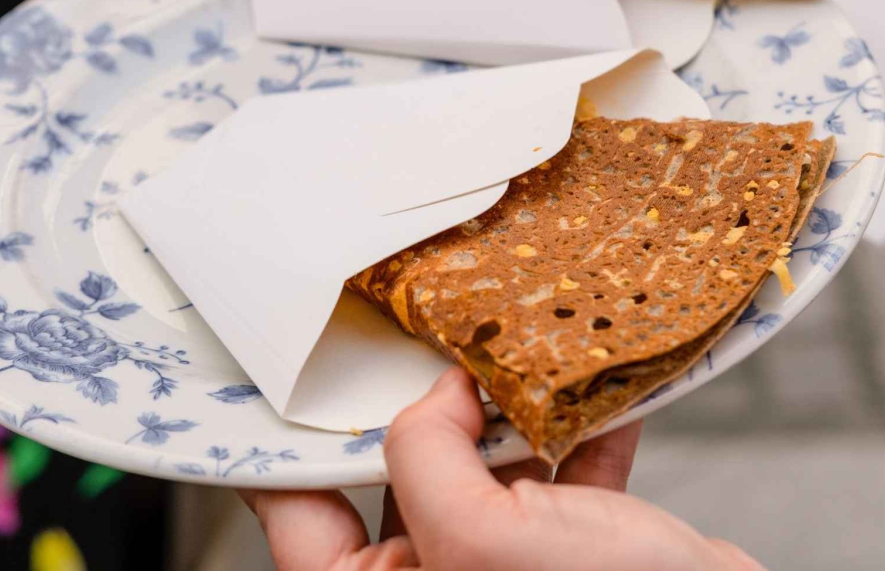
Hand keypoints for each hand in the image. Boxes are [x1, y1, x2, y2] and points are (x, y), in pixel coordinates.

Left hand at [240, 368, 763, 569]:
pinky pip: (563, 473)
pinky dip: (579, 428)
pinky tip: (594, 385)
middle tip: (412, 337)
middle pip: (398, 478)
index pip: (305, 520)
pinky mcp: (580, 549)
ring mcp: (512, 567)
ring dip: (504, 408)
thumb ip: (427, 458)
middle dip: (413, 405)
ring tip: (508, 348)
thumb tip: (433, 394)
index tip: (290, 381)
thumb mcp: (482, 538)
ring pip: (484, 468)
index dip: (293, 451)